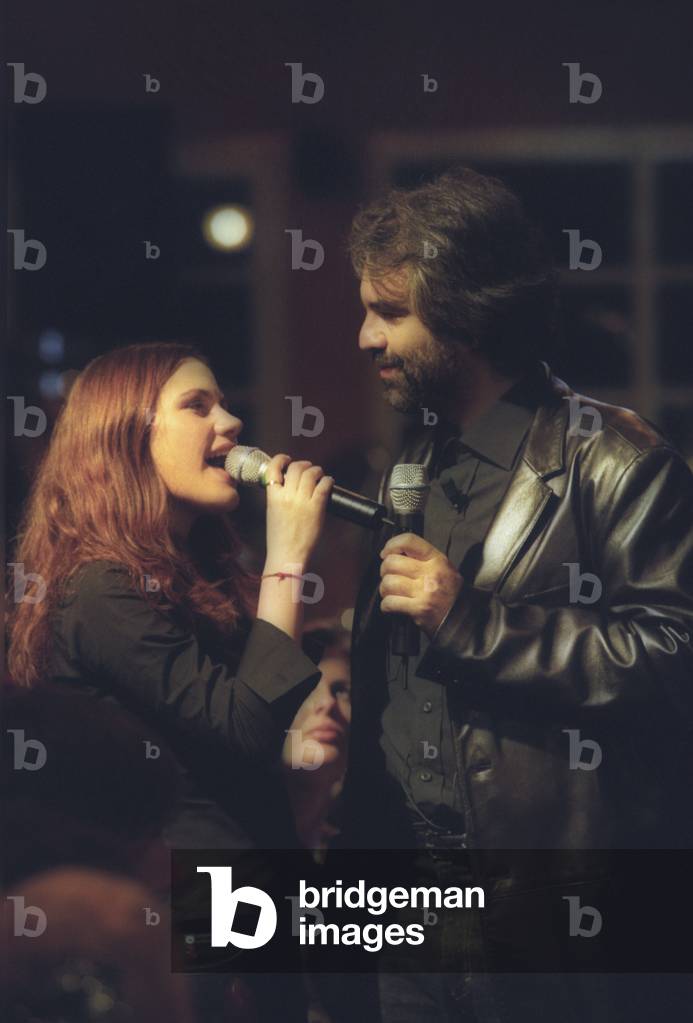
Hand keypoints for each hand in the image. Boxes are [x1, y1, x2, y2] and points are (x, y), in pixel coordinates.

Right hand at [264, 454, 332, 569]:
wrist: (287, 555)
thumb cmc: (279, 538)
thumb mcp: (272, 512)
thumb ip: (278, 497)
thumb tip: (288, 485)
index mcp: (272, 497)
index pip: (274, 468)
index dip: (281, 459)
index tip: (287, 460)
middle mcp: (287, 496)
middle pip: (296, 467)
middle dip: (303, 464)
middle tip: (308, 468)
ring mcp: (302, 501)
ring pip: (311, 473)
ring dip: (317, 470)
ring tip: (319, 473)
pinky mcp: (316, 507)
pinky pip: (324, 485)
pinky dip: (327, 480)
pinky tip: (328, 482)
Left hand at [379, 533, 463, 637]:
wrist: (463, 619)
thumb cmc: (450, 595)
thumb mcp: (443, 568)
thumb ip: (421, 558)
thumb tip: (393, 553)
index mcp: (437, 560)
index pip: (409, 541)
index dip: (391, 544)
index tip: (385, 553)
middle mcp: (431, 573)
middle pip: (392, 562)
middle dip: (384, 571)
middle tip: (389, 577)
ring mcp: (425, 591)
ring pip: (388, 583)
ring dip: (384, 590)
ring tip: (391, 594)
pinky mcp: (419, 609)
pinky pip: (390, 602)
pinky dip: (386, 606)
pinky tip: (392, 606)